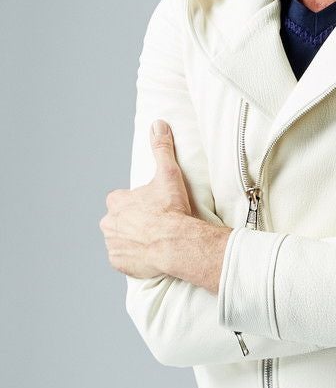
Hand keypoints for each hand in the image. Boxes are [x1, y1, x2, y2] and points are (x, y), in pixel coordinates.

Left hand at [100, 119, 192, 278]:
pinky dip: (133, 258)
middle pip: (118, 221)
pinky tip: (148, 254)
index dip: (136, 203)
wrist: (175, 242)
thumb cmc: (171, 209)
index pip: (120, 200)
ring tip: (153, 240)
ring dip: (132, 240)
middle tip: (154, 224)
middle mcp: (108, 223)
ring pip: (120, 240)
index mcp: (116, 202)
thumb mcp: (168, 174)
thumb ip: (161, 148)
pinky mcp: (119, 263)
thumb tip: (158, 124)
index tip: (151, 207)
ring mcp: (113, 245)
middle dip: (132, 222)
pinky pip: (123, 260)